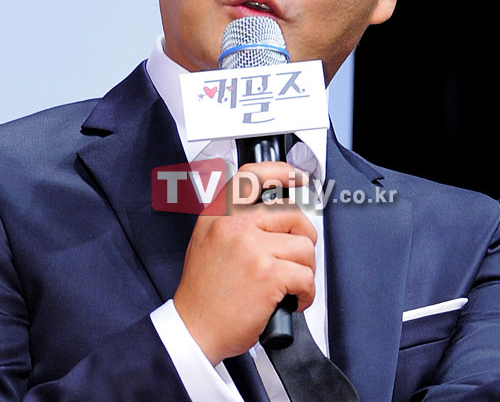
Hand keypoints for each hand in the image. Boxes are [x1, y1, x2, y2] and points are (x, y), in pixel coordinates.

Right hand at [173, 161, 316, 364]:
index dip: (281, 171)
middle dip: (302, 237)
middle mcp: (234, 225)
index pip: (253, 175)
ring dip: (304, 268)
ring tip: (290, 282)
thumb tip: (270, 207)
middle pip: (291, 213)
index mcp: (218, 214)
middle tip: (296, 255)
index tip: (297, 176)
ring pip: (304, 246)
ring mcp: (252, 248)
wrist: (194, 328)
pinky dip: (306, 293)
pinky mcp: (268, 275)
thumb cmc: (203, 290)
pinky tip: (292, 299)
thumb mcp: (206, 239)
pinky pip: (306, 276)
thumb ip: (232, 218)